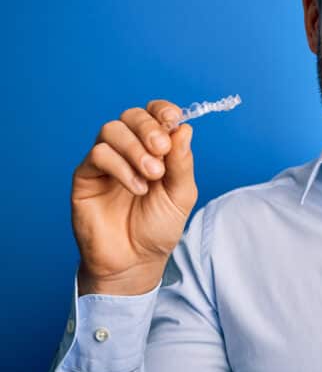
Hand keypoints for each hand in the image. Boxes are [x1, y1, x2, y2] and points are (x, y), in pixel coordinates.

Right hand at [71, 100, 197, 295]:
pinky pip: (98, 154)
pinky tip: (137, 188)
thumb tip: (184, 128)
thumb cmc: (158, 227)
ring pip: (112, 129)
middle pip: (132, 115)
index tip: (173, 118)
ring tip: (152, 175)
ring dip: (135, 148)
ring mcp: (106, 161)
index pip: (154, 114)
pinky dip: (121, 167)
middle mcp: (129, 149)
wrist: (135, 261)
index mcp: (154, 148)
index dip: (162, 110)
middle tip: (162, 150)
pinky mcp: (86, 176)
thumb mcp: (181, 194)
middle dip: (149, 127)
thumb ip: (182, 163)